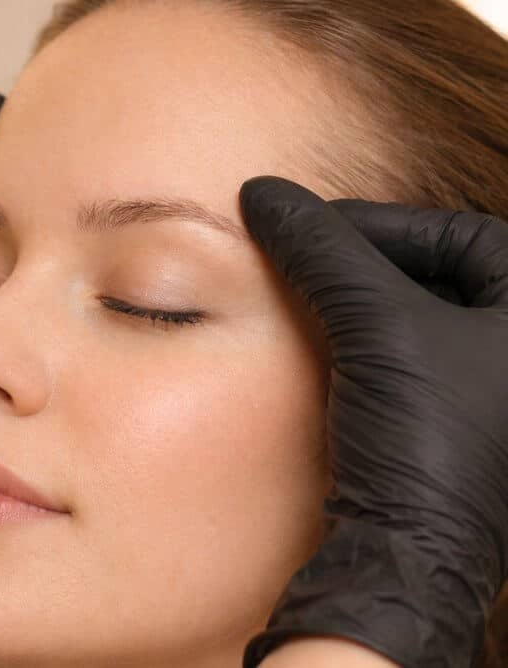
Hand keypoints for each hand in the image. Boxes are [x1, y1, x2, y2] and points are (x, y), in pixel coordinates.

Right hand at [238, 177, 507, 667]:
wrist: (410, 555)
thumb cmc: (426, 439)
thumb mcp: (377, 326)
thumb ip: (323, 250)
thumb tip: (264, 194)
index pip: (459, 234)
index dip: (378, 225)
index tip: (308, 227)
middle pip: (444, 272)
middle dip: (370, 264)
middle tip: (308, 262)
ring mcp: (498, 391)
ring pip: (427, 315)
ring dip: (367, 302)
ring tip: (313, 300)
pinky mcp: (469, 423)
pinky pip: (420, 357)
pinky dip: (375, 343)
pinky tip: (333, 348)